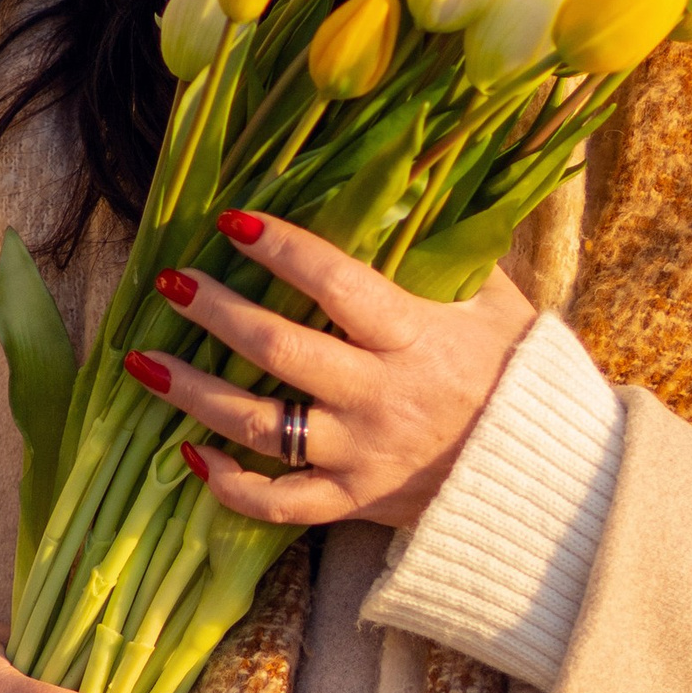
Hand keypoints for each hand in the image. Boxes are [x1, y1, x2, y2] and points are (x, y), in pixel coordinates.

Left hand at [126, 211, 533, 531]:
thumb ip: (450, 253)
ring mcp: (360, 454)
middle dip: (215, 311)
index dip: (281, 249)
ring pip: (260, 425)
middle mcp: (379, 397)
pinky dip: (230, 486)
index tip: (233, 222)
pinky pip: (279, 504)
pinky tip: (190, 454)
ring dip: (193, 392)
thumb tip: (405, 188)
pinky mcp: (353, 501)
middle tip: (171, 282)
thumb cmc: (519, 377)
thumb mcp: (499, 303)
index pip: (335, 284)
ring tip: (141, 362)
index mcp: (414, 338)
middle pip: (278, 350)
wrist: (550, 481)